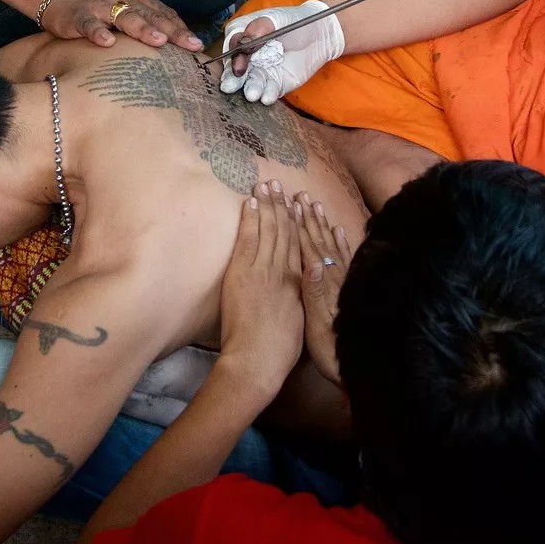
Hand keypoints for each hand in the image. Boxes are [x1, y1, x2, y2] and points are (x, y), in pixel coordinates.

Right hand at [42, 0, 202, 50]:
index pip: (163, 13)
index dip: (180, 28)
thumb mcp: (125, 9)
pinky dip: (98, 33)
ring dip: (142, 28)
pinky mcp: (79, 17)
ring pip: (124, 17)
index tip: (197, 44)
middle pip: (151, 15)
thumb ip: (146, 21)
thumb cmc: (98, 7)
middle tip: (190, 44)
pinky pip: (90, 25)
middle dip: (172, 30)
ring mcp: (101, 7)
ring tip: (158, 40)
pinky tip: (107, 43)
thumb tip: (173, 44)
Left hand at [214, 182, 307, 397]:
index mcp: (299, 282)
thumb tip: (301, 281)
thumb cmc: (279, 349)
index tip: (298, 203)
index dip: (298, 222)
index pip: (300, 244)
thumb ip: (300, 295)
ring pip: (268, 229)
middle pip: (285, 231)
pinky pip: (248, 239)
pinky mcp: (243, 273)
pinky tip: (250, 202)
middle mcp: (284, 271)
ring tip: (267, 185)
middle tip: (280, 183)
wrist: (258, 360)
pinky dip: (250, 218)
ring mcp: (263, 269)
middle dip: (282, 205)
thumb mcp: (299, 319)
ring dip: (267, 204)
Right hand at [218, 0, 344, 104]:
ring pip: (251, 82)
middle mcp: (248, 56)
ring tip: (252, 94)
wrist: (320, 35)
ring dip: (250, 89)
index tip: (238, 66)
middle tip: (231, 87)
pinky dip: (267, 95)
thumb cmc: (296, 22)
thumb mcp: (278, 19)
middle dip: (232, 79)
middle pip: (236, 69)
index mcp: (244, 36)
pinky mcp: (275, 84)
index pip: (232, 47)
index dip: (233, 57)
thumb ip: (259, 27)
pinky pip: (269, 91)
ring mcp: (261, 72)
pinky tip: (267, 97)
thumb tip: (246, 43)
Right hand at [293, 190, 355, 386]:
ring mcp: (347, 282)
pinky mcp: (355, 288)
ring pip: (333, 245)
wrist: (366, 366)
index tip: (289, 202)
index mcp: (324, 285)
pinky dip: (342, 242)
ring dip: (323, 224)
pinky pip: (347, 258)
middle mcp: (337, 278)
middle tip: (300, 195)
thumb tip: (312, 263)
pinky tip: (340, 230)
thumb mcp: (319, 327)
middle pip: (320, 241)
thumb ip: (315, 294)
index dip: (298, 225)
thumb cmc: (334, 351)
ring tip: (315, 204)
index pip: (308, 248)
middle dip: (308, 218)